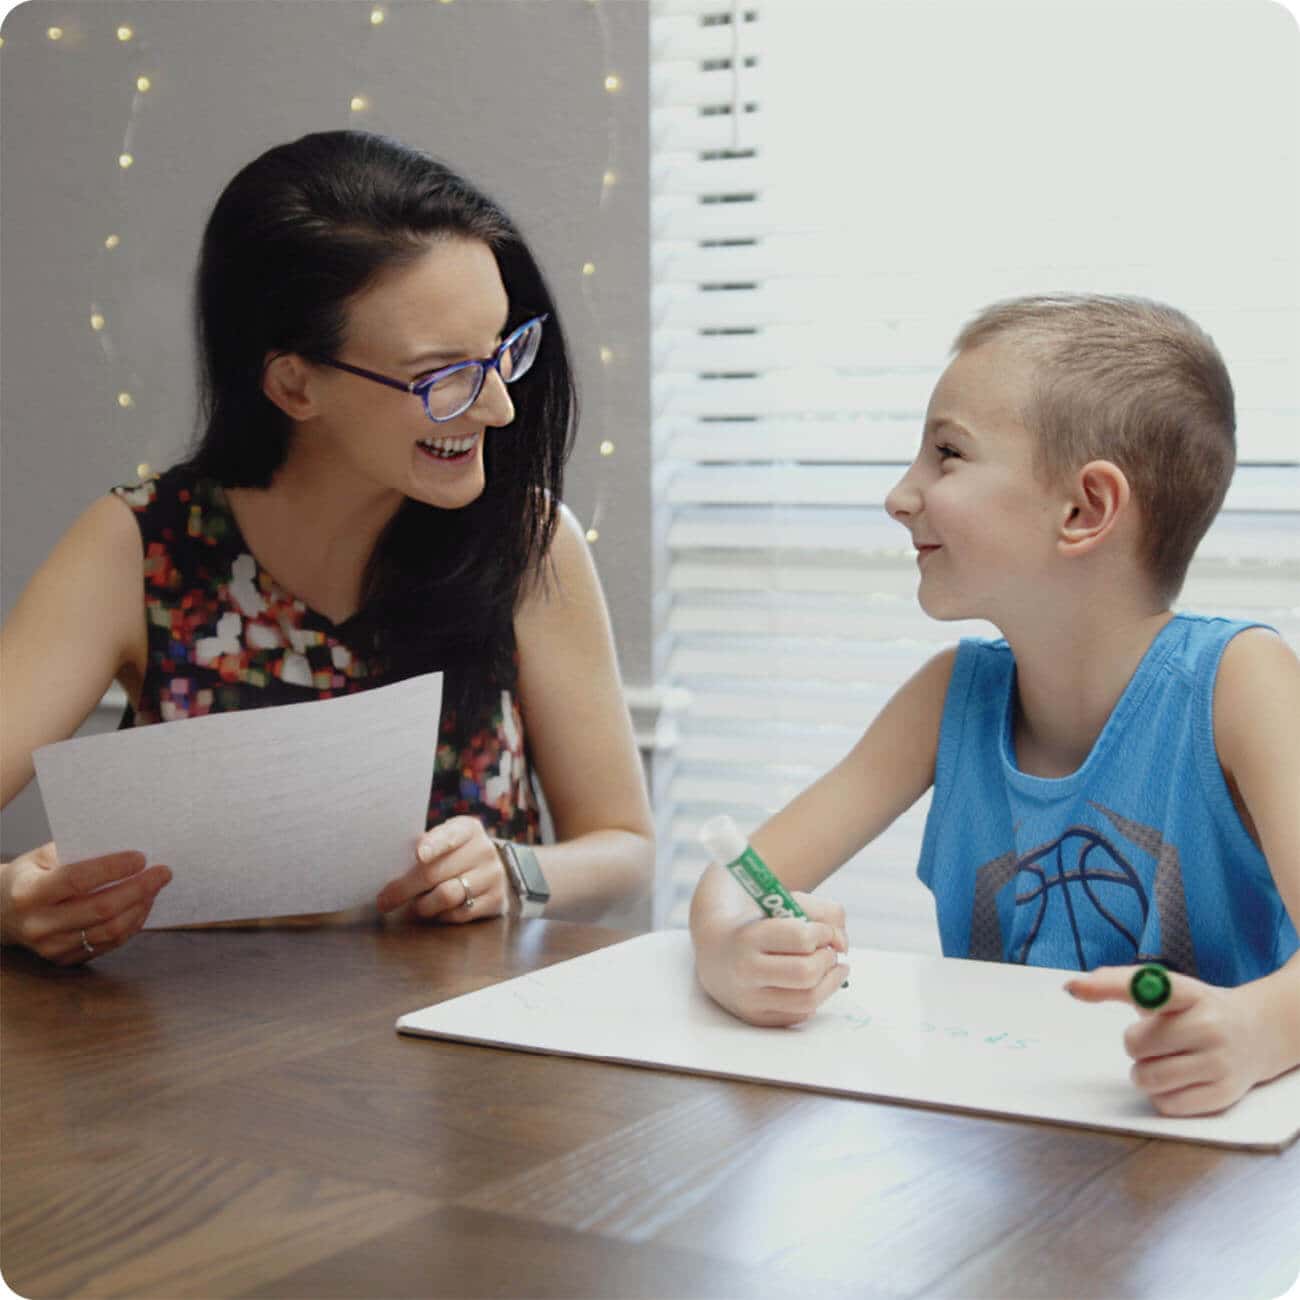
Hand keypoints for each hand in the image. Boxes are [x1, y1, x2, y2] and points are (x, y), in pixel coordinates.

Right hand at [0, 841, 170, 965]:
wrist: (2, 912)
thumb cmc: (30, 875)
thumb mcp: (42, 855)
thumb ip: (78, 851)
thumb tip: (126, 845)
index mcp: (29, 892)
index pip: (77, 879)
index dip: (112, 868)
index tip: (141, 857)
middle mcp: (38, 924)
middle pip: (101, 909)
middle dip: (140, 888)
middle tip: (163, 872)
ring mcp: (51, 947)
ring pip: (110, 930)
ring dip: (141, 907)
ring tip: (155, 887)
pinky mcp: (64, 960)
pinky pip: (109, 944)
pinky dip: (132, 923)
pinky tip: (142, 905)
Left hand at [375, 816, 508, 923]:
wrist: (488, 870)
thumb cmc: (452, 855)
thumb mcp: (442, 841)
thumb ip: (423, 848)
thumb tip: (390, 864)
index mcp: (468, 829)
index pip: (450, 835)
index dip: (433, 844)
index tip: (418, 855)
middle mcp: (484, 849)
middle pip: (436, 872)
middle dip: (405, 888)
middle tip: (383, 901)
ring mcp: (493, 875)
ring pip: (447, 895)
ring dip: (422, 905)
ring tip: (412, 906)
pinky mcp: (496, 899)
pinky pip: (459, 914)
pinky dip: (441, 915)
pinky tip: (436, 911)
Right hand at [696, 892, 849, 1027]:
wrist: (714, 949)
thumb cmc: (756, 922)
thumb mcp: (782, 902)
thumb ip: (823, 913)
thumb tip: (843, 946)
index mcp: (747, 937)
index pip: (801, 938)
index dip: (823, 933)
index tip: (824, 931)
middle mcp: (745, 972)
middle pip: (806, 973)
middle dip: (827, 960)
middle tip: (829, 952)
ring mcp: (749, 1000)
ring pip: (808, 1001)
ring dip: (830, 982)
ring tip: (830, 968)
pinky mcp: (757, 1019)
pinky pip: (800, 1015)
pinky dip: (814, 998)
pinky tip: (811, 983)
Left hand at [1066, 966, 1269, 1115]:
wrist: (1255, 1034)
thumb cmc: (1195, 1010)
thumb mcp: (1168, 990)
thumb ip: (1122, 984)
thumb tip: (1074, 987)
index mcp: (1191, 993)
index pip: (1147, 986)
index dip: (1109, 986)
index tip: (1073, 987)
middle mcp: (1209, 1026)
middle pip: (1136, 1044)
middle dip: (1137, 1044)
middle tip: (1158, 1040)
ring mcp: (1219, 1062)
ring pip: (1148, 1078)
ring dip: (1145, 1072)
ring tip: (1166, 1059)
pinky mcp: (1222, 1095)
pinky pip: (1165, 1104)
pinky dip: (1162, 1094)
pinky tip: (1180, 1079)